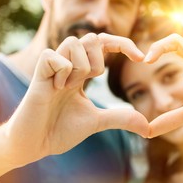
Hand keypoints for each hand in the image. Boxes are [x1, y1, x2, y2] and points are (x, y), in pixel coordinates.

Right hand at [1, 33, 149, 166]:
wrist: (35, 145)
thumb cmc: (59, 130)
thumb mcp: (96, 122)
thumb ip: (119, 118)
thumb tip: (147, 127)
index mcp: (81, 73)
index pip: (103, 45)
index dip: (123, 45)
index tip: (141, 57)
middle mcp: (68, 65)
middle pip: (91, 38)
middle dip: (99, 60)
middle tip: (88, 82)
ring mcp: (53, 68)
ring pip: (74, 42)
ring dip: (80, 66)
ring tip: (69, 87)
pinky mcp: (38, 73)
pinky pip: (53, 56)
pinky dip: (62, 72)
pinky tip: (55, 89)